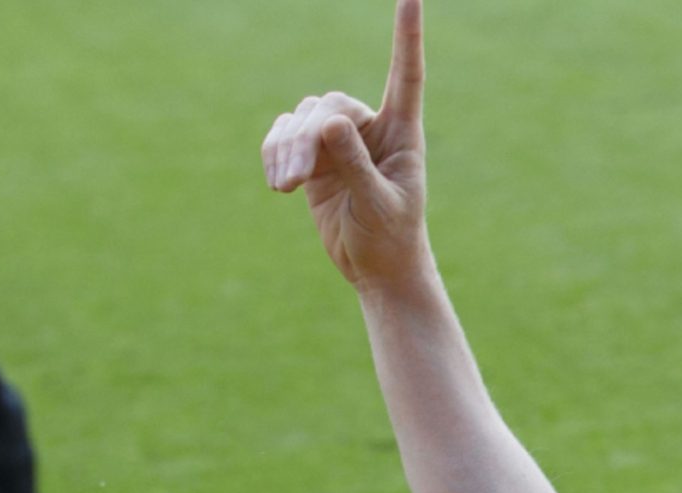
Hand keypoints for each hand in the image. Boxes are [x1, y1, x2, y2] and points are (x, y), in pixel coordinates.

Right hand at [262, 0, 428, 294]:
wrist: (376, 268)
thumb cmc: (390, 239)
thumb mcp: (378, 206)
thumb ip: (355, 165)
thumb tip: (329, 124)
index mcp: (402, 133)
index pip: (405, 74)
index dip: (407, 35)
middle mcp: (371, 128)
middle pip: (329, 105)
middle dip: (307, 138)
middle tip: (298, 178)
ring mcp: (340, 140)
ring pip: (301, 119)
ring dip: (287, 148)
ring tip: (284, 187)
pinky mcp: (313, 157)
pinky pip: (283, 137)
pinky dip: (274, 153)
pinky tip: (277, 183)